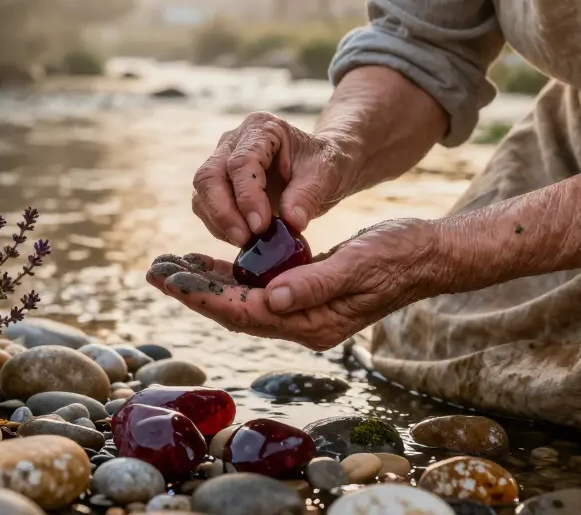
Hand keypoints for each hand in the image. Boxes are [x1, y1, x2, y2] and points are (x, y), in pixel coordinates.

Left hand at [146, 218, 444, 350]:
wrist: (427, 256)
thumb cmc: (398, 256)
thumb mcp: (358, 263)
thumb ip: (315, 283)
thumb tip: (271, 298)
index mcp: (312, 323)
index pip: (244, 313)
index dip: (202, 296)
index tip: (168, 279)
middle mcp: (303, 323)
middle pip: (233, 311)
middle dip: (192, 290)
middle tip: (153, 270)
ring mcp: (304, 312)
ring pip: (241, 302)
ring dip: (205, 283)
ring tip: (170, 265)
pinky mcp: (306, 295)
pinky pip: (257, 291)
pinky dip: (231, 277)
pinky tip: (211, 263)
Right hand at [193, 111, 352, 246]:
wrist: (320, 168)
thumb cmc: (324, 164)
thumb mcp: (326, 174)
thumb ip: (308, 194)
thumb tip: (292, 222)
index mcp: (262, 129)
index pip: (241, 162)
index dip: (248, 196)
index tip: (261, 226)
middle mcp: (234, 141)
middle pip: (209, 175)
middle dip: (223, 211)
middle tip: (244, 239)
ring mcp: (222, 161)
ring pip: (202, 192)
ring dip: (219, 221)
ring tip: (246, 242)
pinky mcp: (219, 184)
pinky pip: (206, 206)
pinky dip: (219, 226)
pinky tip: (243, 239)